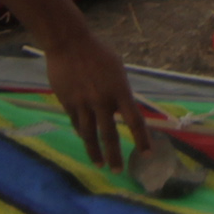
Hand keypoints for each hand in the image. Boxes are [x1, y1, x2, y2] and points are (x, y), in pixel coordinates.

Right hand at [38, 31, 149, 169]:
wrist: (68, 43)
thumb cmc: (97, 53)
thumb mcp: (117, 70)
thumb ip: (120, 92)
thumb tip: (123, 111)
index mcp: (119, 90)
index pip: (134, 121)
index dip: (142, 140)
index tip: (146, 154)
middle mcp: (102, 100)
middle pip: (110, 134)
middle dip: (115, 155)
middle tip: (118, 171)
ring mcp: (83, 103)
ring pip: (90, 135)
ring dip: (95, 152)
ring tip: (100, 164)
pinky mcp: (67, 103)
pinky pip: (77, 123)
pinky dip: (83, 134)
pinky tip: (87, 141)